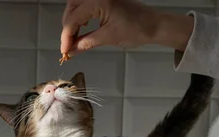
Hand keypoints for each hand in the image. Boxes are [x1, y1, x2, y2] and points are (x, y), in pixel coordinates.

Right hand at [61, 0, 193, 55]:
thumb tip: (71, 50)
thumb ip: (85, 43)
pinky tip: (81, 29)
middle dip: (67, 27)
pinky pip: (86, 5)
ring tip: (73, 39)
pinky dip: (81, 17)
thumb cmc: (137, 28)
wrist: (154, 25)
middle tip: (67, 45)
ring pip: (77, 6)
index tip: (64, 50)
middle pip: (71, 8)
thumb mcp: (107, 38)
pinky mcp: (105, 0)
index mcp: (99, 0)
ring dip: (73, 21)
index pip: (73, 18)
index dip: (66, 36)